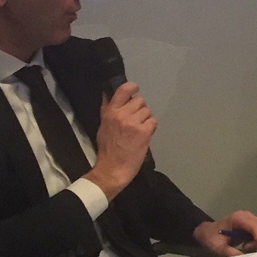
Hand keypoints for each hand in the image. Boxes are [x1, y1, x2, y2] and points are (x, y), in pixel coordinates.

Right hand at [87, 82, 155, 198]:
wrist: (112, 169)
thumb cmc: (108, 149)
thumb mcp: (103, 126)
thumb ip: (108, 110)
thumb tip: (108, 94)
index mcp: (110, 112)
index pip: (123, 90)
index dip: (132, 87)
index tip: (135, 89)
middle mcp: (121, 114)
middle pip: (140, 101)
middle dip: (140, 109)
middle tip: (135, 121)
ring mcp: (133, 123)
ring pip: (148, 111)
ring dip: (146, 119)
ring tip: (139, 130)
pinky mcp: (144, 132)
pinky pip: (153, 121)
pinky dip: (151, 128)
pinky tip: (144, 135)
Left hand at [193, 210, 256, 256]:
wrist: (207, 233)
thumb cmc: (211, 238)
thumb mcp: (218, 248)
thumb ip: (231, 253)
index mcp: (238, 218)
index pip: (255, 227)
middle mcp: (247, 216)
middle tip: (246, 249)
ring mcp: (250, 219)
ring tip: (244, 247)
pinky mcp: (252, 224)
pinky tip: (246, 245)